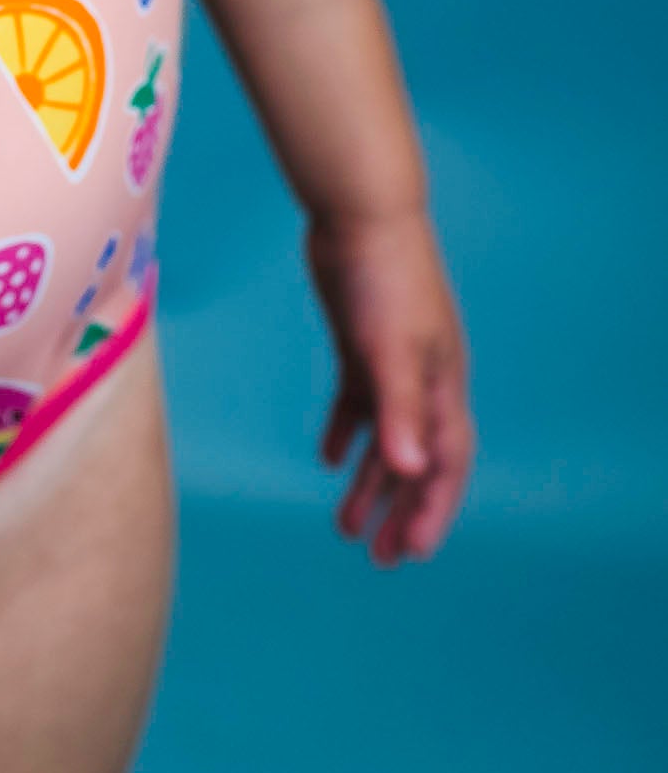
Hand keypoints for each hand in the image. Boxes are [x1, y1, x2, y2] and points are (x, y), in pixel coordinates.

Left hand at [304, 205, 473, 564]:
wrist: (360, 212)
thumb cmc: (384, 277)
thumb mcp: (390, 348)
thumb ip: (399, 410)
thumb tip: (410, 473)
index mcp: (441, 384)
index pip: (445, 463)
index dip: (432, 510)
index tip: (412, 555)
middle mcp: (422, 379)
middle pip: (416, 461)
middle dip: (401, 511)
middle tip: (379, 560)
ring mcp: (391, 361)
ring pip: (385, 437)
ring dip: (369, 482)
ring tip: (344, 527)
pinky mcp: (360, 342)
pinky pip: (357, 400)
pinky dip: (345, 431)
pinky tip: (327, 458)